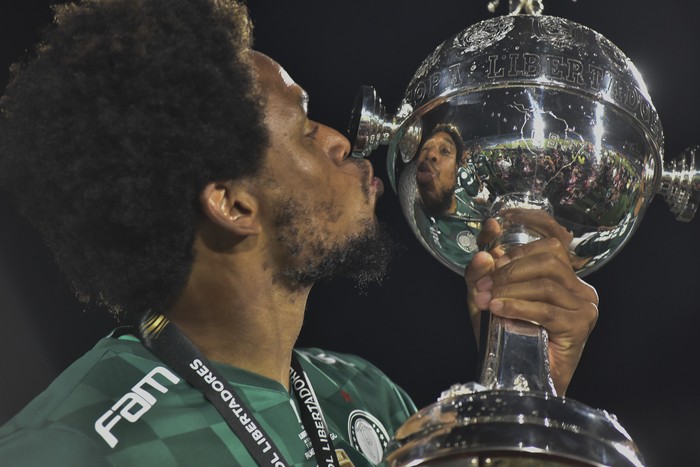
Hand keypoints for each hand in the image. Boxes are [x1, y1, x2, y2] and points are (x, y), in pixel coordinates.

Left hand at [465, 217, 598, 394]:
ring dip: (511, 289)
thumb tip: (485, 251)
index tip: (499, 220)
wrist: (518, 376)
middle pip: (548, 258)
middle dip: (510, 269)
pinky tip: (498, 311)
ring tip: (487, 301)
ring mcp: (584, 305)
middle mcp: (579, 286)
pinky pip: (547, 308)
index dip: (531, 224)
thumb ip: (481, 274)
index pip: (553, 239)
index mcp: (561, 274)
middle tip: (484, 286)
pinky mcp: (581, 325)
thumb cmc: (504, 336)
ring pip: (547, 282)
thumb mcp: (485, 298)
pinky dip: (518, 307)